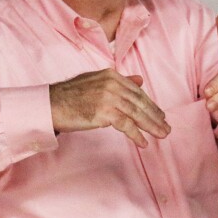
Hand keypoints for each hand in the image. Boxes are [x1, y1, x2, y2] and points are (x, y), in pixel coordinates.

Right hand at [49, 69, 170, 147]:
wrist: (51, 104)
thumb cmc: (70, 95)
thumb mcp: (96, 81)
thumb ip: (119, 81)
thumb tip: (139, 80)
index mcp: (112, 75)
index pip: (137, 91)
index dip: (150, 104)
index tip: (160, 114)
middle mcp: (112, 83)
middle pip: (140, 102)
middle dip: (155, 116)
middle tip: (166, 127)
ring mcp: (109, 97)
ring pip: (136, 114)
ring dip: (151, 126)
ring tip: (161, 134)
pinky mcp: (104, 112)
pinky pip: (126, 125)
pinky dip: (137, 135)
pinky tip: (143, 142)